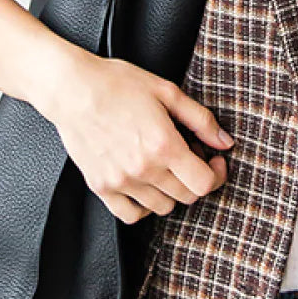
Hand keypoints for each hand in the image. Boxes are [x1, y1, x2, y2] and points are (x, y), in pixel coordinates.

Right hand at [43, 48, 234, 224]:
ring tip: (163, 167)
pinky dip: (143, 206)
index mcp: (163, 146)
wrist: (72, 89)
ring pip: (162, 208)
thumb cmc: (117, 84)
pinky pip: (131, 215)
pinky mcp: (101, 187)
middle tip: (188, 158)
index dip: (216, 174)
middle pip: (186, 197)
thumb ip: (201, 120)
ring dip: (170, 191)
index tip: (213, 161)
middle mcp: (143, 169)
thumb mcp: (167, 92)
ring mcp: (120, 181)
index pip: (204, 184)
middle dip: (195, 179)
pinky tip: (144, 184)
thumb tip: (225, 142)